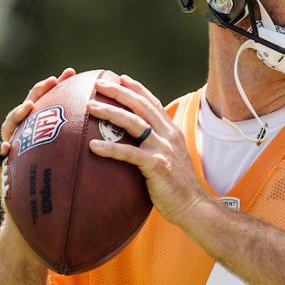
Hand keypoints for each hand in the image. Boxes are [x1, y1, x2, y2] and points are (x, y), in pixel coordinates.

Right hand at [0, 68, 76, 217]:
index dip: (59, 89)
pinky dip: (3, 152)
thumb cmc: (61, 200)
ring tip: (29, 108)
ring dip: (17, 115)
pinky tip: (8, 148)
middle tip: (52, 81)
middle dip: (38, 92)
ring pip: (10, 129)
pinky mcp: (3, 172)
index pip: (51, 107)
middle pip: (29, 110)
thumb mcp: (75, 173)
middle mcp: (27, 142)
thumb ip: (86, 153)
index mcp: (45, 138)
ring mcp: (13, 155)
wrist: (39, 227)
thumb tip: (120, 138)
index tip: (72, 73)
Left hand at [87, 74, 211, 227]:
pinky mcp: (157, 166)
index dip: (137, 88)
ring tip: (90, 106)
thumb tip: (138, 143)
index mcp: (171, 131)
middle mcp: (168, 135)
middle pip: (141, 106)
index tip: (121, 78)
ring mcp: (163, 149)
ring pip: (133, 123)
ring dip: (110, 112)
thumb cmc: (178, 186)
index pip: (153, 103)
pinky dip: (110, 149)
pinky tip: (92, 146)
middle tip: (99, 83)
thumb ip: (157, 146)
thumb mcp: (171, 158)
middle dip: (119, 92)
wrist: (194, 205)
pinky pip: (129, 154)